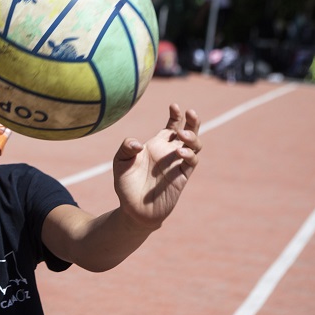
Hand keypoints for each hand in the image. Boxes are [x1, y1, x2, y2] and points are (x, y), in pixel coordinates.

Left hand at [113, 104, 201, 229]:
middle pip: (189, 132)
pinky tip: (180, 152)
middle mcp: (169, 153)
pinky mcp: (181, 177)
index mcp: (157, 145)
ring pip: (195, 145)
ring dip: (193, 136)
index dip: (175, 115)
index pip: (172, 126)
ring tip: (183, 134)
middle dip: (193, 121)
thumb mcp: (120, 161)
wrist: (133, 209)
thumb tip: (139, 143)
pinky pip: (191, 162)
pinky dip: (189, 155)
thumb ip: (126, 147)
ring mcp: (177, 164)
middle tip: (191, 112)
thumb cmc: (126, 184)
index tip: (173, 105)